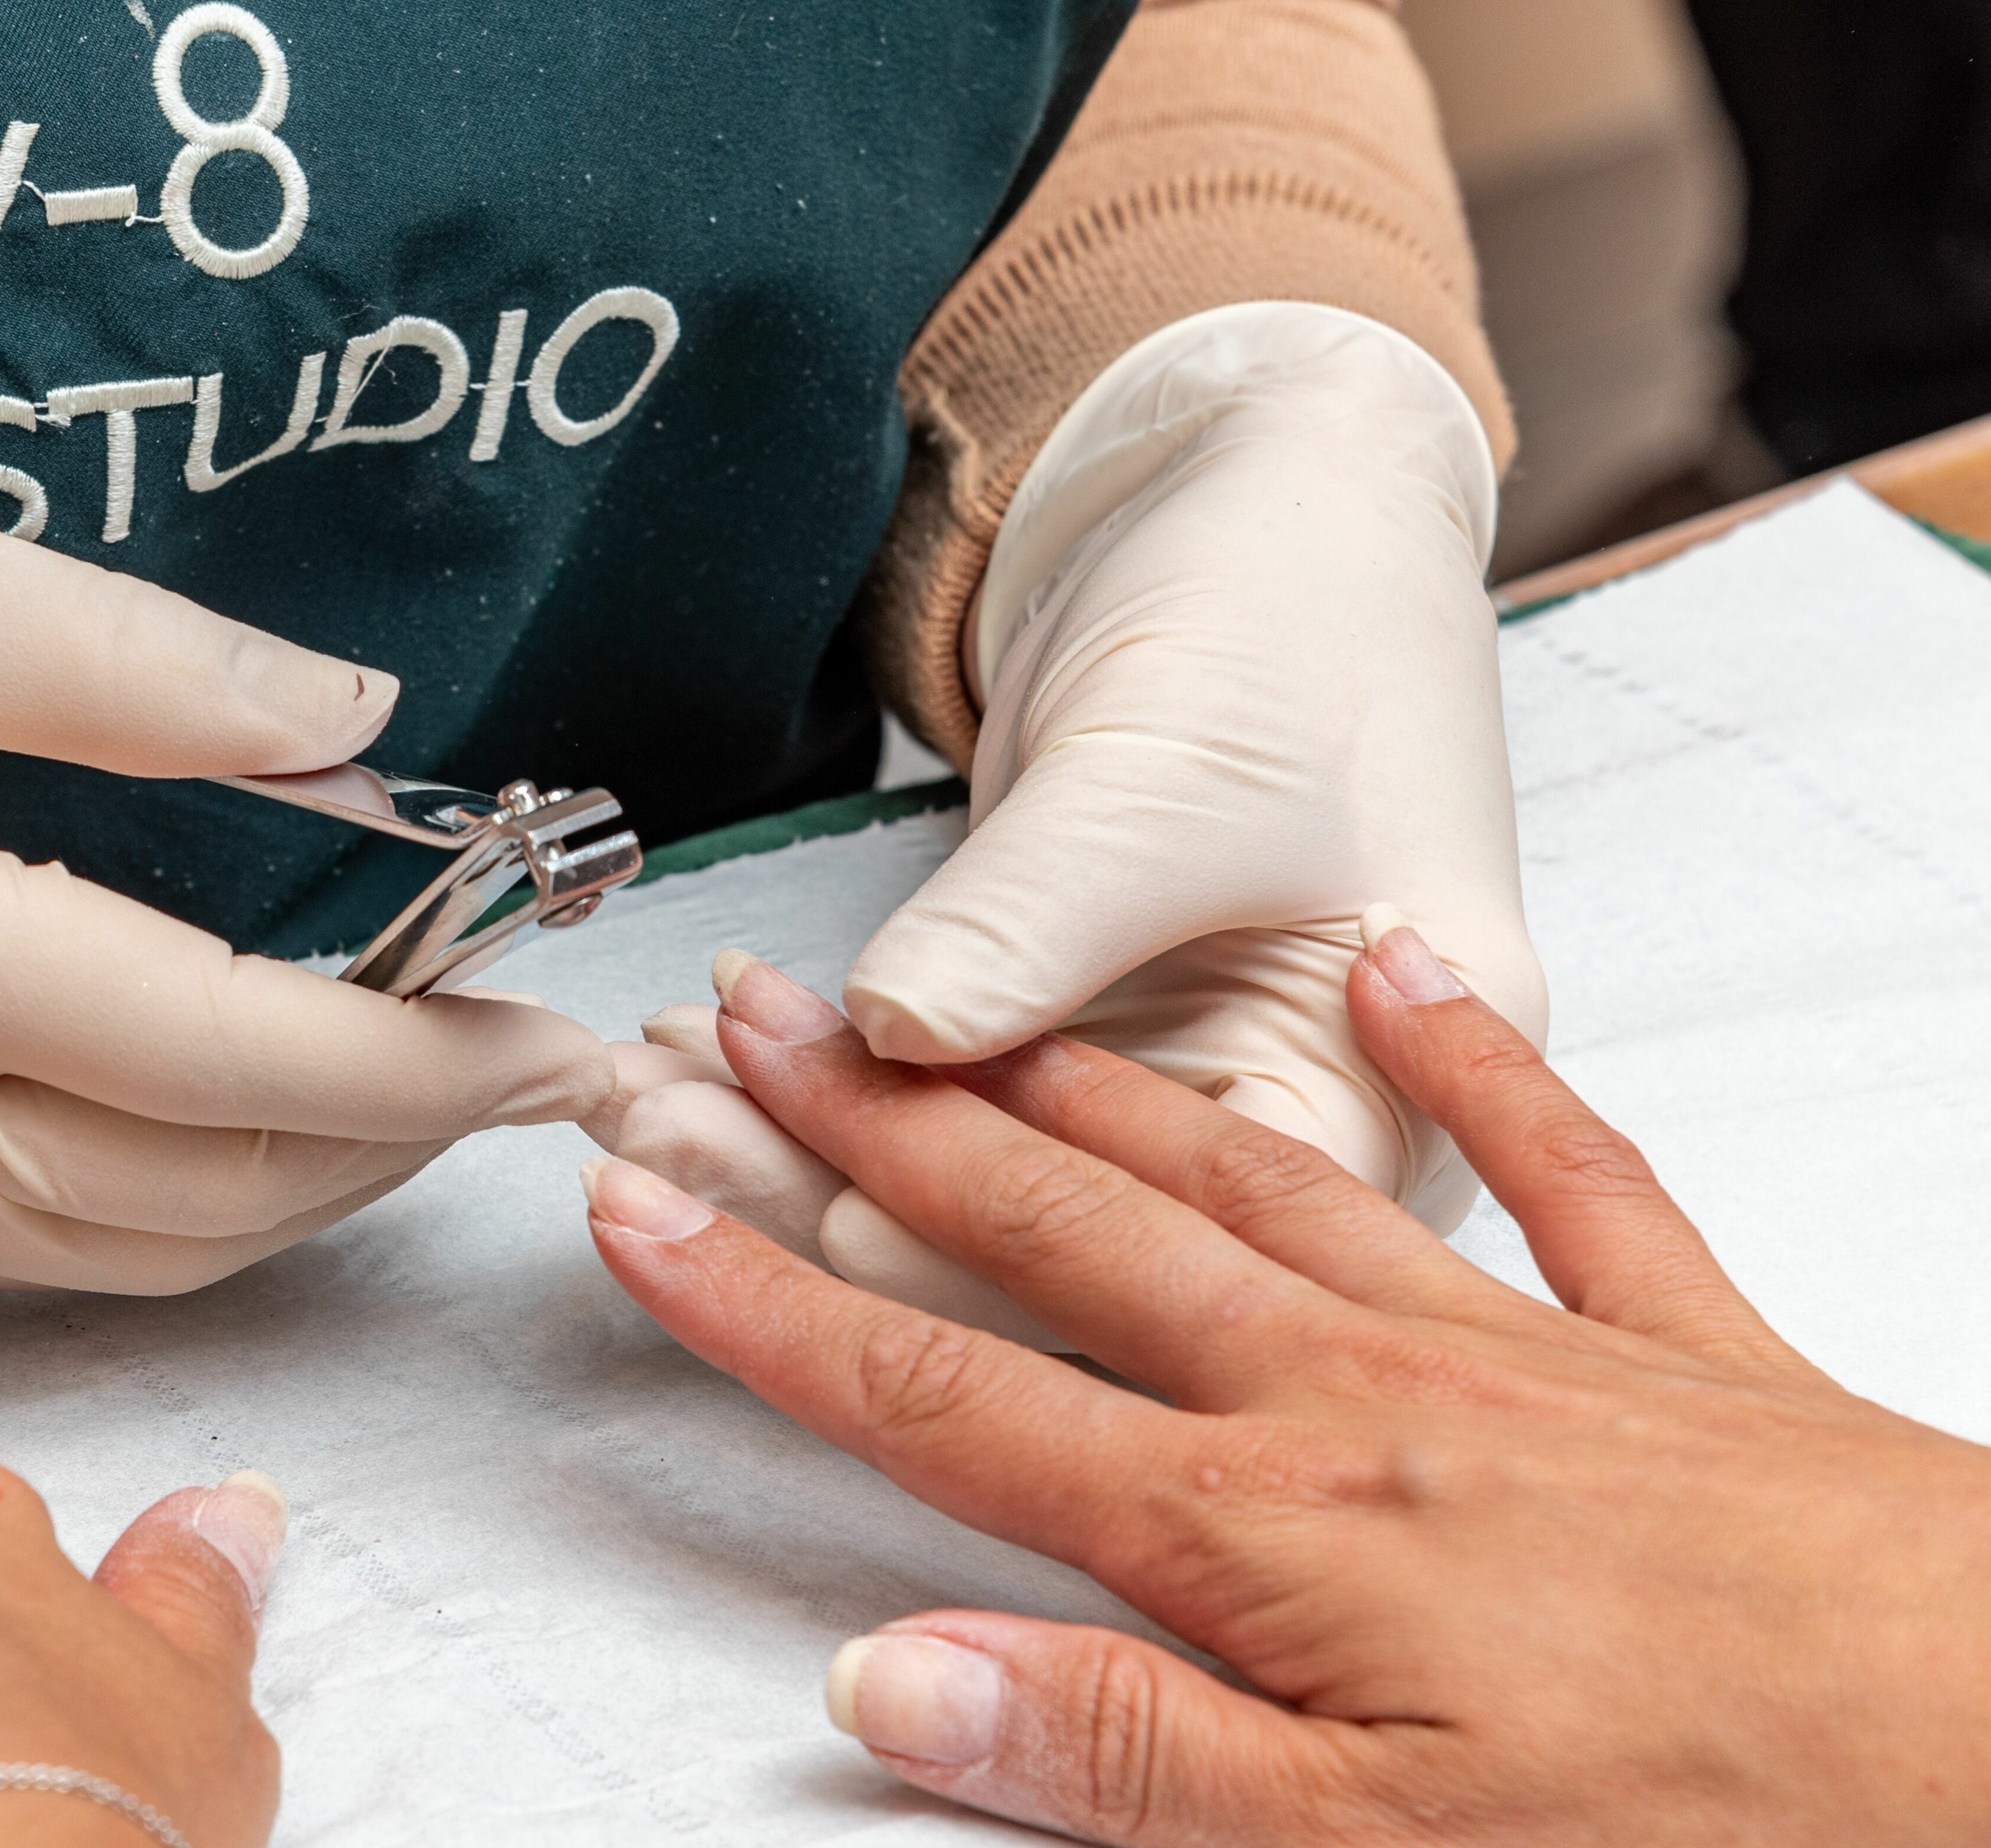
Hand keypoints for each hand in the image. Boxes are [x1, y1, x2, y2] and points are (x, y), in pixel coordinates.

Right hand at [0, 454, 608, 1289]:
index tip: (563, 1038)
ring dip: (294, 1191)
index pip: (231, 1053)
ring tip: (421, 1097)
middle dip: (398, 1145)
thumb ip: (134, 662)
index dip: (427, 1059)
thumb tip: (358, 712)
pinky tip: (233, 1127)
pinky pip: (11, 1249)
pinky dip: (159, 1206)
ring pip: (117, 1254)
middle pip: (200, 1193)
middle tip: (534, 1070)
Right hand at [582, 942, 1990, 1844]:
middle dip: (881, 1130)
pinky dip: (1472, 1059)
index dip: (770, 1300)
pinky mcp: (1675, 1340)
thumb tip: (887, 1684)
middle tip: (753, 1029)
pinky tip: (1394, 970)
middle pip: (1059, 1235)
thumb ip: (1124, 1752)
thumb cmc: (1723, 1827)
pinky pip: (1560, 1163)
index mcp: (1266, 1533)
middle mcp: (1354, 1397)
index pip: (946, 1398)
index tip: (647, 1204)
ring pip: (1241, 1173)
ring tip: (956, 1006)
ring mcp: (1510, 1345)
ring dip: (1079, 1087)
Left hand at [592, 306, 1544, 1339]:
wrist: (1258, 494)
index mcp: (1377, 1113)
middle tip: (652, 1136)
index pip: (1164, 1255)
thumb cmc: (1285, 612)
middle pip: (1045, 1249)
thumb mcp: (1167, 774)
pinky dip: (822, 1075)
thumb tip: (888, 1041)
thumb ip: (1032, 925)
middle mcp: (1277, 1140)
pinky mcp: (1072, 1036)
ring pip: (968, 1184)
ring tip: (637, 1097)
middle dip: (833, 1191)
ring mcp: (1168, 1093)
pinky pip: (938, 1097)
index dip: (971, 1242)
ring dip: (795, 1138)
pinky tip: (699, 1055)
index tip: (792, 1179)